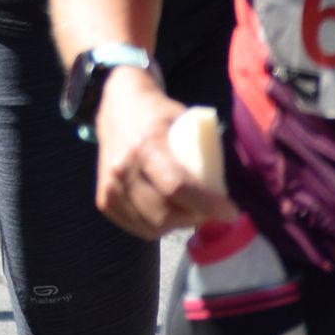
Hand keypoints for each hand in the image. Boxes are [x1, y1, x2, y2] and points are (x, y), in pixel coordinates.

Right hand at [91, 70, 237, 239]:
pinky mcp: (103, 199)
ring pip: (151, 226)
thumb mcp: (185, 122)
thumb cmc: (158, 115)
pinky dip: (157, 226)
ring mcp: (109, 186)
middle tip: (210, 210)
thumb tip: (225, 186)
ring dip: (177, 224)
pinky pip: (136, 226)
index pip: (177, 187)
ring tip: (188, 210)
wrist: (118, 107)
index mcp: (145, 146)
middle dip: (195, 218)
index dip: (207, 205)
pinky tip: (168, 212)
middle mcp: (122, 168)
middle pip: (163, 214)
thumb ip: (202, 152)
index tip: (231, 212)